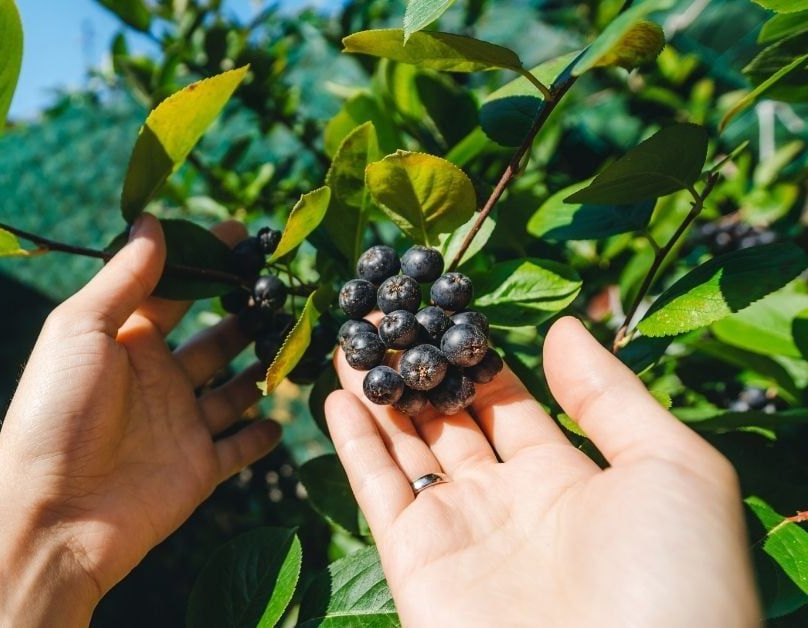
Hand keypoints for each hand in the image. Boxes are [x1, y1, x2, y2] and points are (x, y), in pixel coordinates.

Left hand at [0, 215, 280, 625]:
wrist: (53, 512)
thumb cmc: (56, 412)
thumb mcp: (82, 329)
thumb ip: (124, 278)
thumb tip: (152, 220)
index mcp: (124, 340)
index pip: (173, 290)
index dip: (206, 262)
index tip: (245, 235)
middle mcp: (155, 378)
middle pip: (213, 337)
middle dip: (246, 312)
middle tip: (286, 287)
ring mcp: (179, 425)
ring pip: (235, 388)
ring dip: (264, 366)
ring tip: (299, 341)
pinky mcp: (198, 469)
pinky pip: (239, 447)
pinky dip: (262, 433)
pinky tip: (284, 415)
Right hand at [327, 316, 759, 626]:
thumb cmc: (672, 578)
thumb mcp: (672, 469)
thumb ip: (611, 395)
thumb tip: (563, 328)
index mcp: (571, 479)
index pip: (510, 401)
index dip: (476, 352)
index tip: (446, 302)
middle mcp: (508, 502)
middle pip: (450, 418)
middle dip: (419, 365)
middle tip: (388, 307)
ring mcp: (459, 531)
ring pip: (406, 446)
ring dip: (378, 392)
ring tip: (353, 336)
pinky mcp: (416, 560)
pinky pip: (377, 489)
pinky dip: (353, 443)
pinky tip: (336, 394)